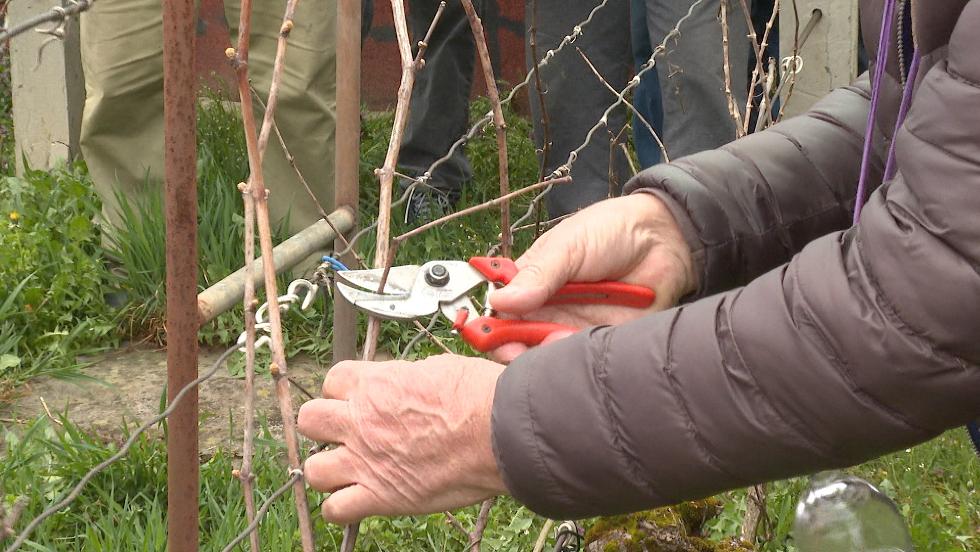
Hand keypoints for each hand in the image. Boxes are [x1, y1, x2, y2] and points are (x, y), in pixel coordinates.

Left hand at [297, 354, 507, 523]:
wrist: (498, 432)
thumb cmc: (478, 397)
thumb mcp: (438, 368)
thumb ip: (407, 377)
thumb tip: (406, 382)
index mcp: (376, 384)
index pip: (333, 380)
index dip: (344, 390)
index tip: (358, 398)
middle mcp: (361, 421)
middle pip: (309, 420)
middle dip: (324, 426)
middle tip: (346, 432)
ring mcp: (366, 460)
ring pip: (313, 469)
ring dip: (327, 469)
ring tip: (347, 470)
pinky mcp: (380, 496)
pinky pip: (336, 510)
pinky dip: (341, 509)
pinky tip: (356, 502)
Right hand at [490, 193, 695, 361]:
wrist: (664, 240)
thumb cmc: (609, 232)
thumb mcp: (568, 246)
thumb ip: (537, 274)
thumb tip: (498, 302)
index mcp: (530, 284)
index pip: (499, 314)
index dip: (489, 329)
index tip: (487, 336)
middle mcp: (547, 311)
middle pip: (517, 344)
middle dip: (515, 351)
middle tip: (520, 348)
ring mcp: (572, 330)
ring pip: (546, 359)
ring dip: (547, 355)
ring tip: (559, 338)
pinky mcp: (600, 344)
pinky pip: (580, 364)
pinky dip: (575, 361)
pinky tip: (581, 345)